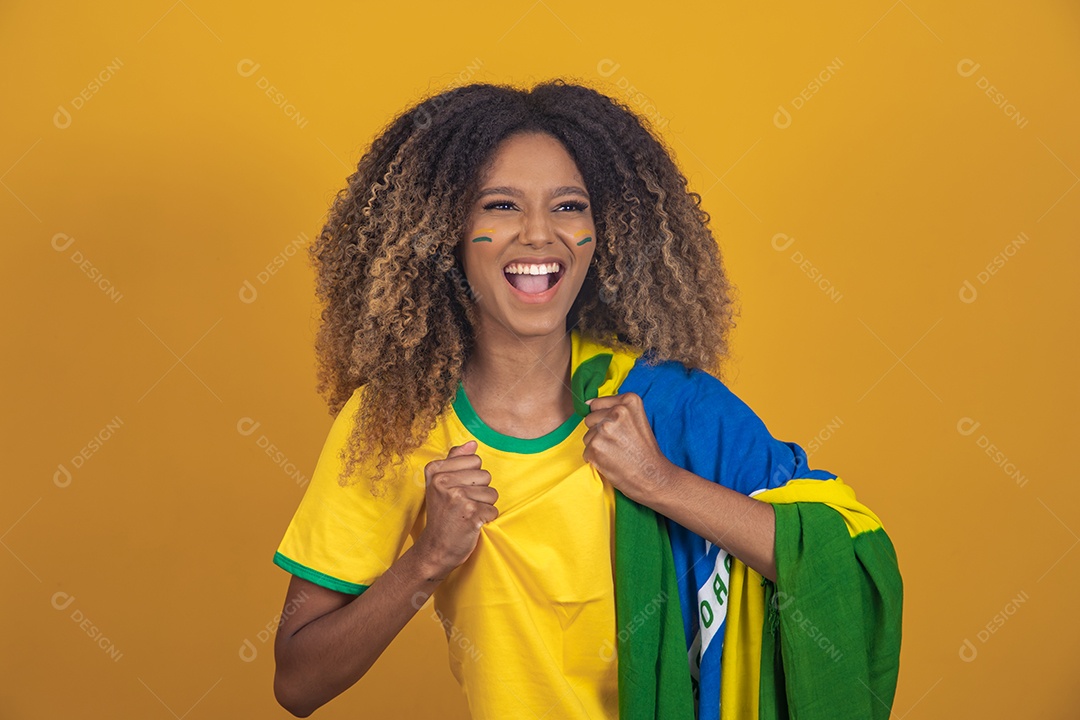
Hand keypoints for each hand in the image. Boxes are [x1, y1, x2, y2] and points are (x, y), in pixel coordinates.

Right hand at [414, 440, 498, 578]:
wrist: (435, 548)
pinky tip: (471, 524)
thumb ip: (454, 459)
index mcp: (435, 470)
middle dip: (479, 492)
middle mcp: (443, 481)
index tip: (456, 491)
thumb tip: (473, 443)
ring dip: (484, 506)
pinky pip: (493, 510)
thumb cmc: (442, 515)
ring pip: (492, 493)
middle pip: (485, 475)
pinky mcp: (470, 514)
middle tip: (462, 505)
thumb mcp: (440, 484)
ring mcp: (457, 497)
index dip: (471, 477)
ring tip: (466, 514)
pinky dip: (486, 519)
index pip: (474, 460)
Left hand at [581, 392, 675, 504]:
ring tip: (616, 453)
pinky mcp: (596, 447)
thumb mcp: (637, 419)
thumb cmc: (645, 450)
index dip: (604, 419)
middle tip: (619, 443)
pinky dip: (595, 459)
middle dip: (599, 432)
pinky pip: (586, 451)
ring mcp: (605, 430)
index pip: (596, 404)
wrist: (654, 477)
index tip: (618, 430)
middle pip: (590, 419)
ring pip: (587, 436)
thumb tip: (586, 404)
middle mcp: (616, 412)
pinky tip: (611, 462)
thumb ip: (614, 408)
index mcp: (628, 402)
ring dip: (597, 446)